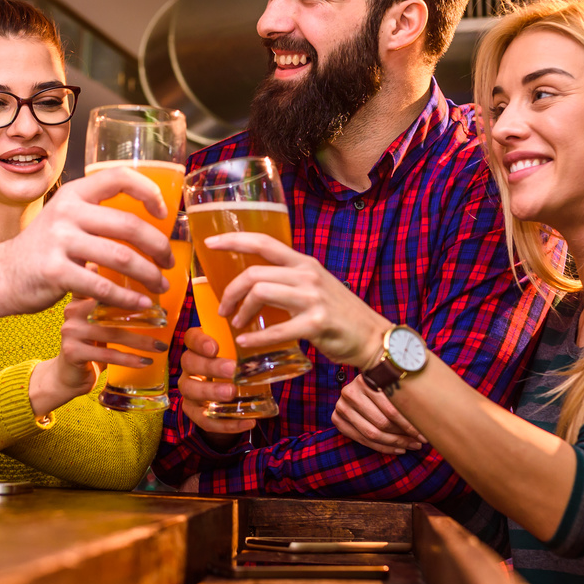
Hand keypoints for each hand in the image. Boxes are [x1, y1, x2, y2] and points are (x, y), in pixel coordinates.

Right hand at [0, 168, 172, 314]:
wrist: (2, 275)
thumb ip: (98, 217)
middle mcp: (66, 212)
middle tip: (169, 262)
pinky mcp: (55, 272)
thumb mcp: (66, 220)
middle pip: (128, 225)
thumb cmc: (44, 250)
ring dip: (148, 274)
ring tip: (159, 285)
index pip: (118, 178)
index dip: (148, 191)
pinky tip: (140, 304)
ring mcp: (59, 242)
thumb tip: (149, 229)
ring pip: (121, 257)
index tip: (164, 212)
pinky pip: (103, 286)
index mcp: (74, 194)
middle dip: (158, 246)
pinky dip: (128, 298)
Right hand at [28, 298, 164, 416]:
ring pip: (113, 333)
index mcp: (81, 298)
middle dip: (141, 316)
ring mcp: (71, 331)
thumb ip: (117, 311)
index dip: (130, 289)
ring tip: (160, 346)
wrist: (67, 376)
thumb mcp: (101, 326)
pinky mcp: (73, 352)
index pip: (105, 286)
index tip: (153, 297)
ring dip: (141, 341)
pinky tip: (145, 362)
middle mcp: (73, 310)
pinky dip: (129, 359)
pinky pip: (108, 354)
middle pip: (113, 309)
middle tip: (163, 321)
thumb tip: (157, 306)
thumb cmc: (91, 348)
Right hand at [177, 327, 256, 440]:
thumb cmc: (237, 370)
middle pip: (190, 362)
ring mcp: (189, 390)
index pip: (191, 338)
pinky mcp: (194, 412)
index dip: (199, 341)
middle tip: (231, 370)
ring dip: (211, 391)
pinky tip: (247, 422)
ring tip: (232, 393)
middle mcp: (190, 368)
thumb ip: (251, 350)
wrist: (230, 401)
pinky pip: (205, 420)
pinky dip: (226, 423)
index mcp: (199, 349)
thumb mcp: (242, 357)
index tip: (215, 347)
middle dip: (210, 366)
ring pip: (191, 390)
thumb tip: (274, 343)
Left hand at [204, 233, 388, 368]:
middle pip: (254, 273)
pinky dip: (256, 338)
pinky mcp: (316, 323)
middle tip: (223, 309)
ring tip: (237, 324)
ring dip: (241, 311)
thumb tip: (254, 286)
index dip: (233, 240)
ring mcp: (312, 298)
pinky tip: (246, 343)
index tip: (209, 243)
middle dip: (230, 291)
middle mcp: (307, 275)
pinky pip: (276, 329)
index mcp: (304, 264)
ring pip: (260, 293)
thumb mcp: (315, 287)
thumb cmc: (340, 315)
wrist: (374, 337)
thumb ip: (289, 281)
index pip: (264, 242)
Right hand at [333, 375, 428, 455]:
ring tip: (412, 446)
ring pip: (373, 434)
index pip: (390, 409)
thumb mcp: (393, 382)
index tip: (425, 433)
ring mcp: (342, 406)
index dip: (409, 424)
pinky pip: (363, 440)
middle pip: (381, 423)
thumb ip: (405, 391)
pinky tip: (399, 448)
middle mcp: (350, 392)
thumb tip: (432, 413)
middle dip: (404, 435)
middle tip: (420, 442)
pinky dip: (383, 447)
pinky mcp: (337, 419)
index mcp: (365, 380)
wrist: (360, 385)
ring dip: (396, 443)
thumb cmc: (385, 384)